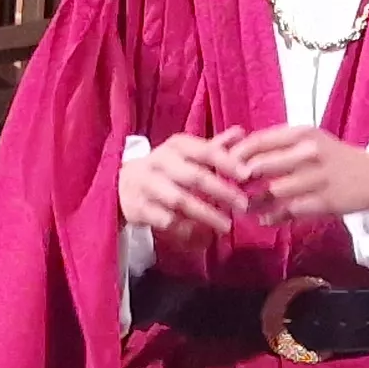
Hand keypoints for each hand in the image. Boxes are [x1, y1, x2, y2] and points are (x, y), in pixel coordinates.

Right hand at [120, 129, 249, 245]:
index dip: (227, 162)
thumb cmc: (165, 168)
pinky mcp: (138, 207)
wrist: (122, 184)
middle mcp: (160, 161)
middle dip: (221, 191)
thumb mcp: (186, 153)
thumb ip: (214, 147)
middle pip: (195, 176)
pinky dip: (183, 228)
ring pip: (180, 200)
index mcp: (177, 146)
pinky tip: (200, 235)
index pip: (205, 151)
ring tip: (226, 226)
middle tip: (244, 205)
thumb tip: (241, 132)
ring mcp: (147, 184)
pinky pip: (165, 219)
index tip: (247, 175)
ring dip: (205, 214)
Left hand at [227, 125, 368, 221]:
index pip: (259, 141)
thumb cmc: (336, 157)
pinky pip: (288, 211)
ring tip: (243, 207)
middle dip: (240, 180)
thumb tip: (239, 152)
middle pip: (260, 166)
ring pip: (272, 191)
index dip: (236, 155)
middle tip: (229, 189)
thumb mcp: (310, 140)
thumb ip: (279, 145)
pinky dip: (272, 217)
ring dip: (253, 202)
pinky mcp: (323, 201)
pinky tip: (264, 220)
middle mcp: (308, 152)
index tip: (224, 167)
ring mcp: (316, 178)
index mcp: (302, 133)